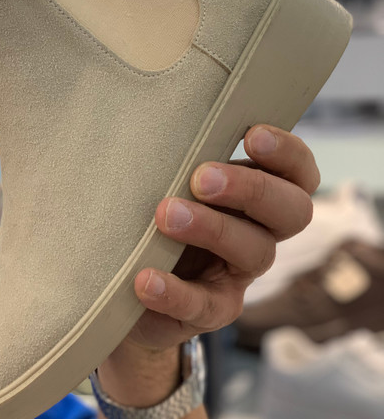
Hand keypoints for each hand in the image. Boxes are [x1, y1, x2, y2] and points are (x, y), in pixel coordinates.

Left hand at [98, 125, 318, 404]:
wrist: (120, 284)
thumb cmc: (148, 213)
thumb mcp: (164, 179)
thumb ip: (175, 155)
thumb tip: (153, 107)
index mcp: (255, 193)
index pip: (298, 172)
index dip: (286, 153)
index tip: (251, 134)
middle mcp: (258, 231)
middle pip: (291, 210)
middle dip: (251, 189)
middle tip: (202, 178)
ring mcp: (238, 274)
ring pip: (255, 252)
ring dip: (212, 229)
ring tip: (165, 215)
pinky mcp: (210, 311)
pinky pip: (204, 305)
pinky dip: (175, 292)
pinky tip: (145, 279)